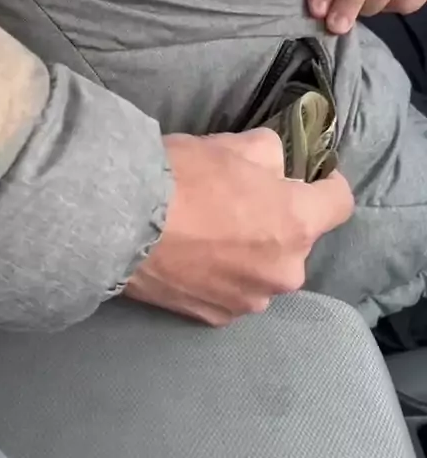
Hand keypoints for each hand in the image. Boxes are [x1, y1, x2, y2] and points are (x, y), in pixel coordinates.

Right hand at [126, 129, 352, 326]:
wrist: (121, 223)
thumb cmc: (184, 176)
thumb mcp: (234, 144)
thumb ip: (271, 154)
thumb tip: (277, 165)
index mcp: (298, 224)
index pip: (340, 203)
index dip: (327, 183)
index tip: (311, 175)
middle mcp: (285, 272)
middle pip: (297, 239)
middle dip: (279, 219)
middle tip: (241, 200)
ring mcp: (250, 301)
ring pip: (265, 269)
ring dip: (252, 253)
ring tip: (210, 233)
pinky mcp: (215, 319)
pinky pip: (233, 291)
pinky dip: (222, 276)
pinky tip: (192, 257)